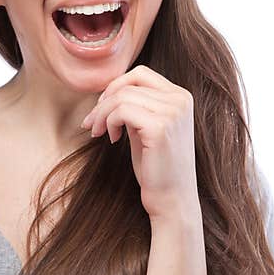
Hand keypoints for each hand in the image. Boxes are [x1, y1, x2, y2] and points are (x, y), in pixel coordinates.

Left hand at [79, 66, 199, 220]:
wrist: (172, 200)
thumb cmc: (157, 167)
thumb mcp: (147, 128)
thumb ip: (137, 106)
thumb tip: (109, 90)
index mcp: (181, 97)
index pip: (140, 74)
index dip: (115, 88)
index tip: (101, 110)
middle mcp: (180, 100)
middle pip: (128, 84)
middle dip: (103, 101)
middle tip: (93, 123)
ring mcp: (172, 112)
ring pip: (121, 96)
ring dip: (102, 114)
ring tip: (100, 133)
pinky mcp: (160, 127)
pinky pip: (121, 111)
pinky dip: (109, 122)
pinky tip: (112, 139)